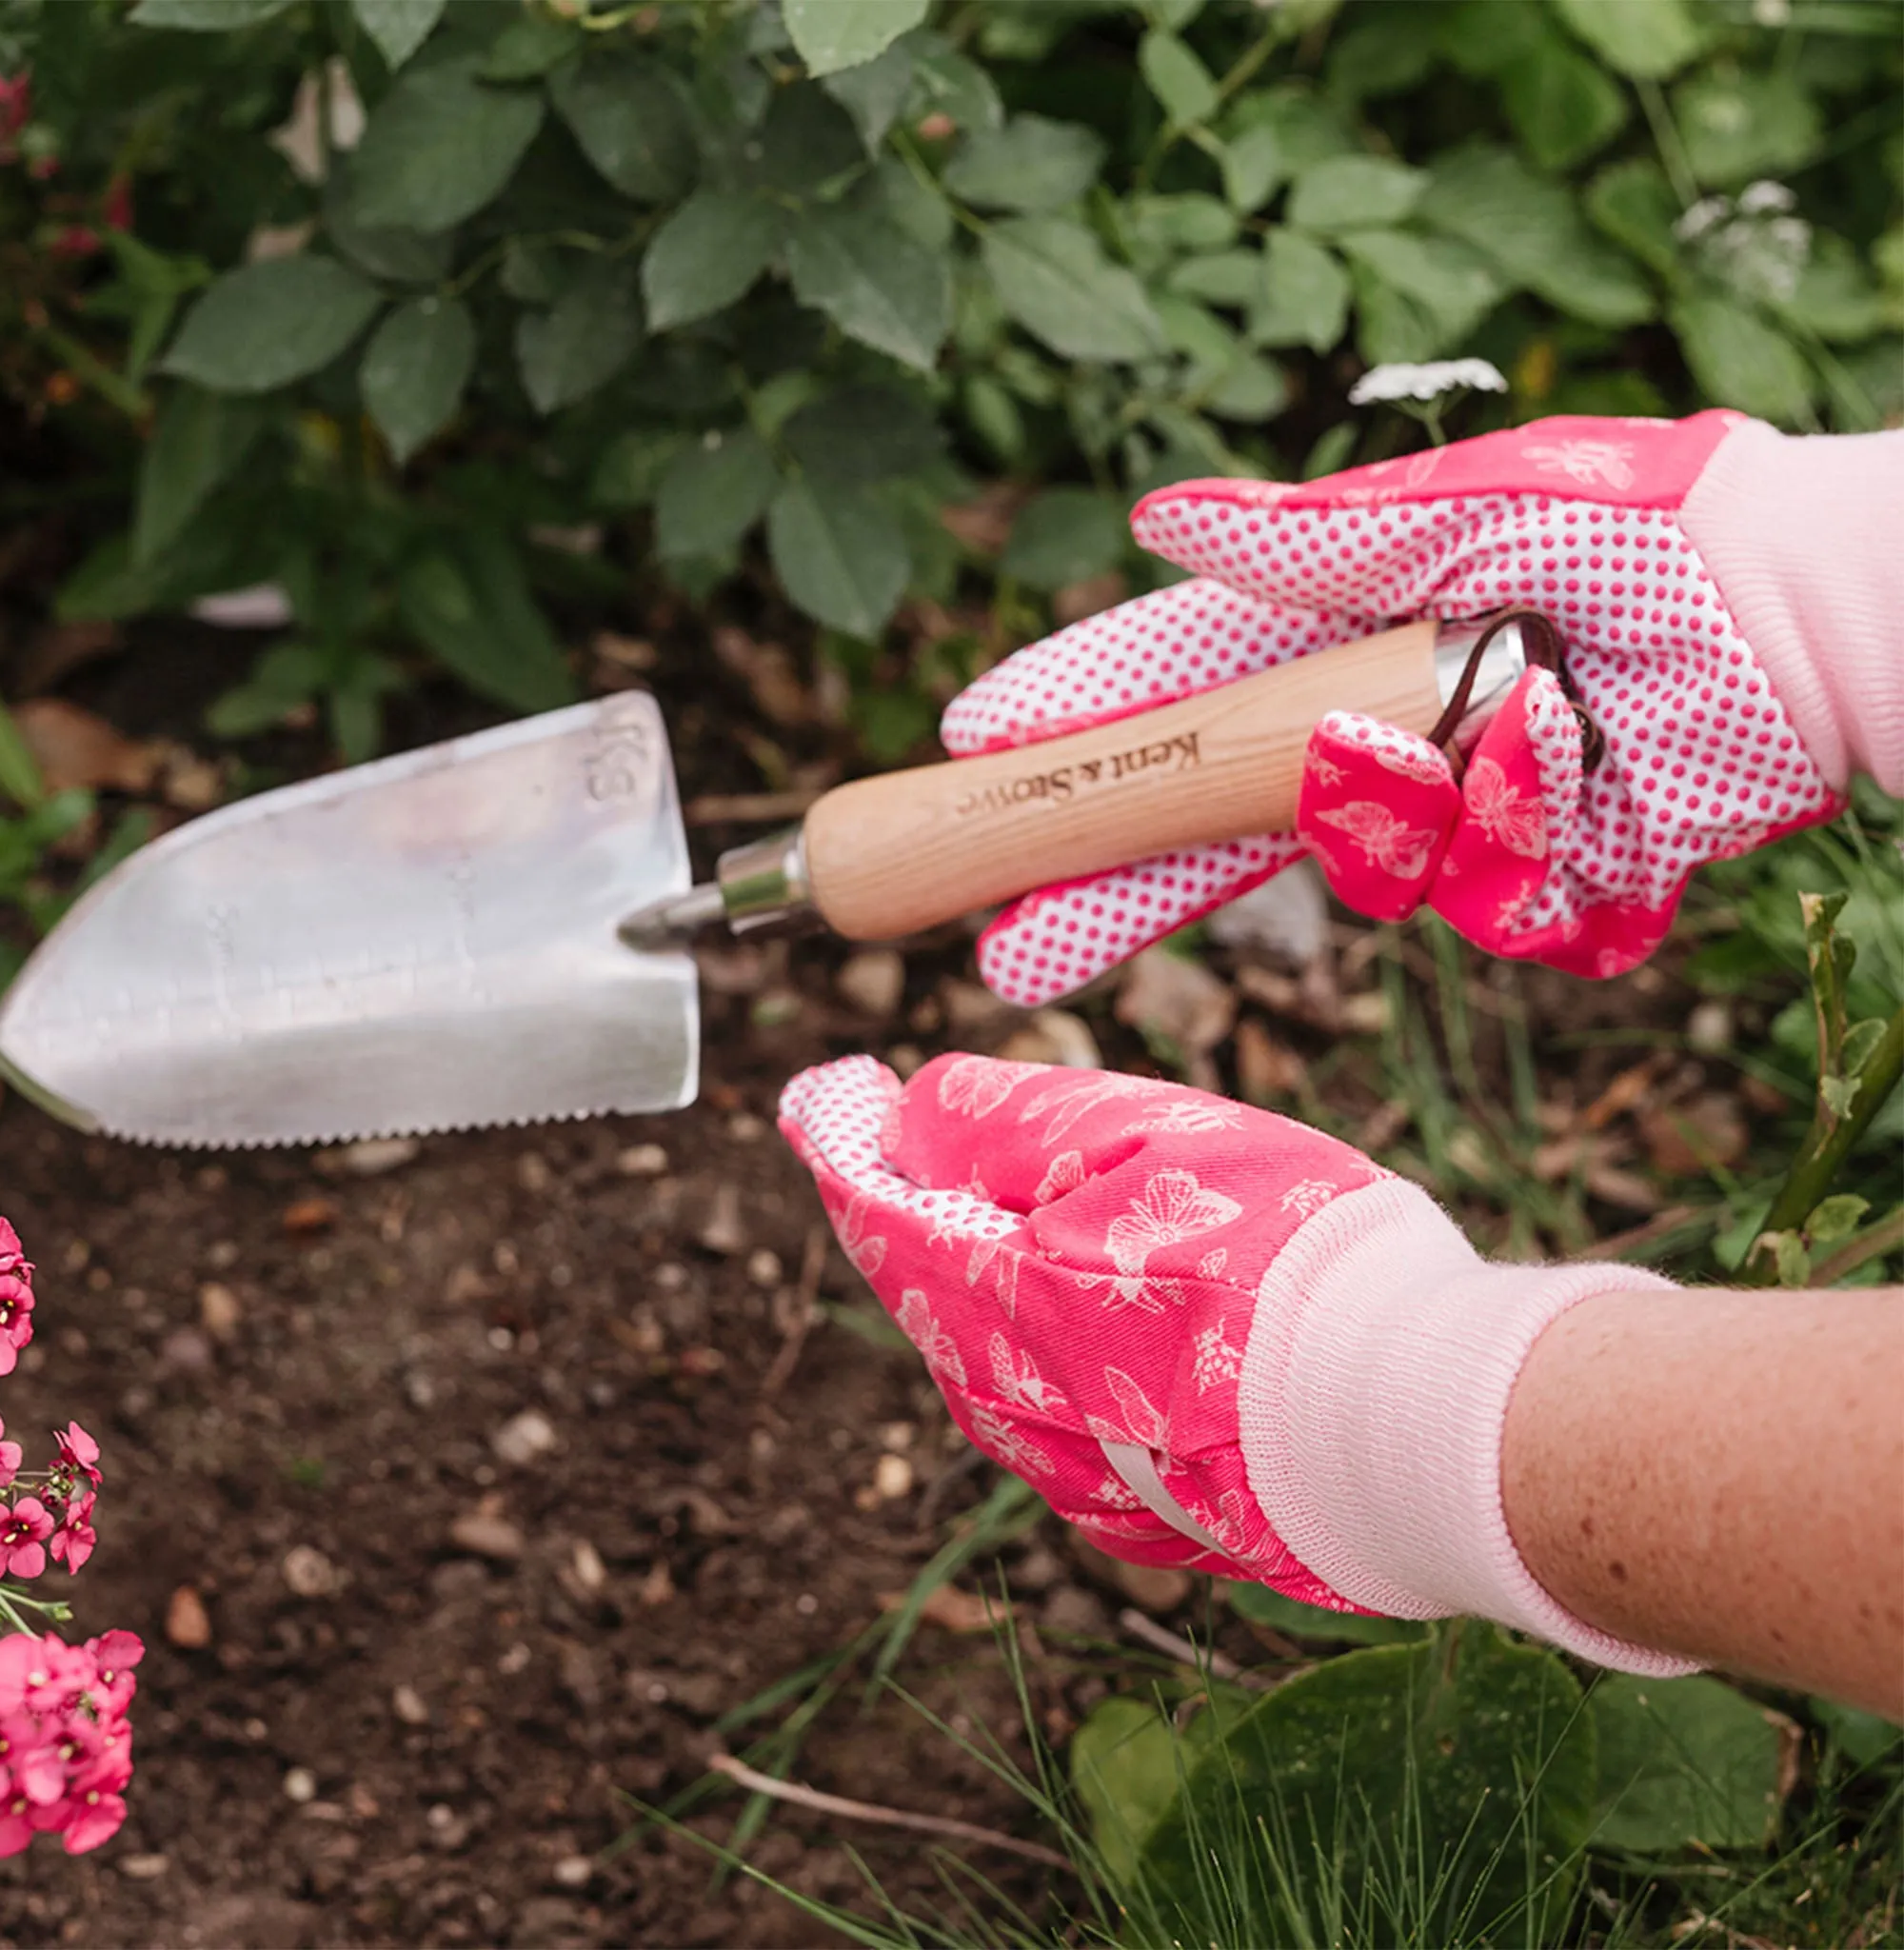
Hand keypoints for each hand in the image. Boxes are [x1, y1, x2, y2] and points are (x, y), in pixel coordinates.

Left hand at [781, 1051, 1691, 1673]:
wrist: (1425, 1423)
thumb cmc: (1294, 1256)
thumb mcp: (1147, 1137)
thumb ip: (1005, 1122)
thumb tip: (899, 1115)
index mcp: (998, 1295)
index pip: (874, 1212)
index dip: (842, 1142)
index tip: (825, 1094)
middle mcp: (1010, 1401)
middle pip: (928, 1290)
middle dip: (923, 1212)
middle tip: (940, 1143)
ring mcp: (1071, 1473)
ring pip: (990, 1364)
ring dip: (997, 1290)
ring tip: (1064, 1232)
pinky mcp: (1137, 1520)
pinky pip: (1059, 1428)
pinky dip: (1064, 1365)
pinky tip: (1132, 1333)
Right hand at [944, 411, 1840, 1005]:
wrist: (1796, 627)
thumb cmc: (1633, 533)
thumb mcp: (1452, 515)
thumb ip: (1300, 539)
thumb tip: (1156, 521)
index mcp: (1332, 626)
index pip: (1169, 683)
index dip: (1076, 718)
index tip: (976, 743)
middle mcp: (1362, 719)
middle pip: (1204, 814)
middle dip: (1112, 879)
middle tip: (1009, 938)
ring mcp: (1429, 801)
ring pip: (1338, 865)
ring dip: (1410, 823)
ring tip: (1529, 732)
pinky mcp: (1503, 869)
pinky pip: (1455, 897)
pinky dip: (1504, 850)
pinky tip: (1576, 786)